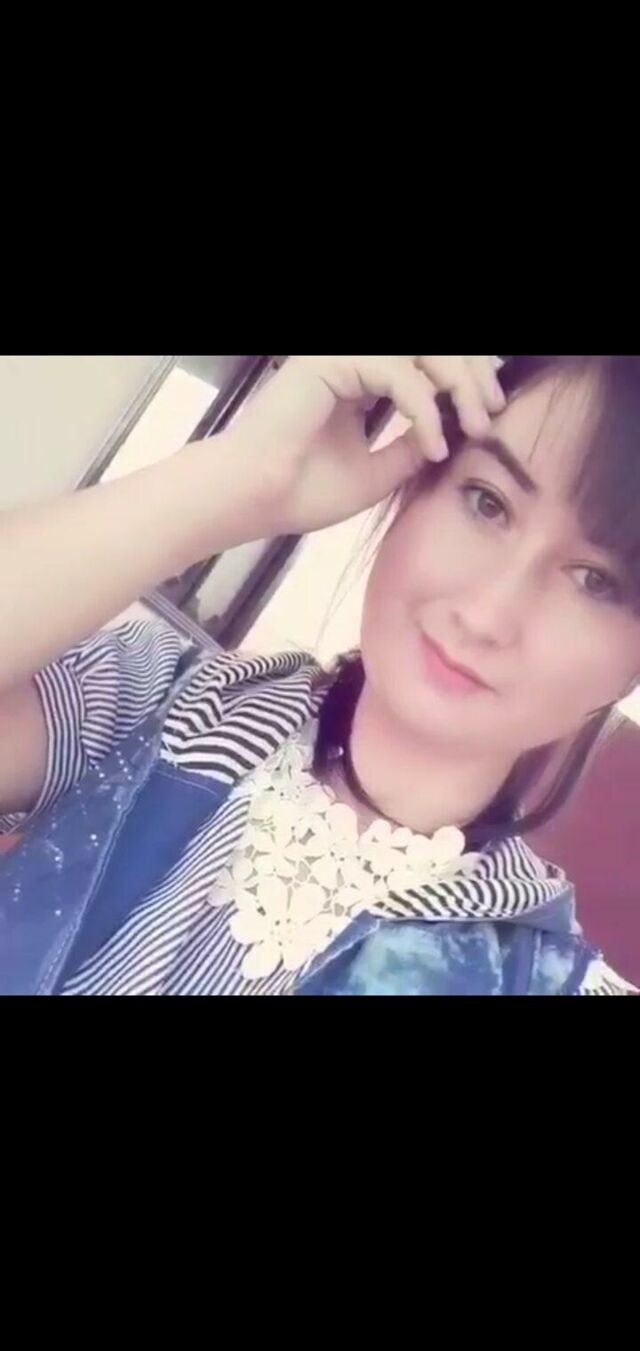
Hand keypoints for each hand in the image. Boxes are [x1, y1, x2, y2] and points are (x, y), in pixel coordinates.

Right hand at [229, 355, 505, 534]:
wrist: (255, 501)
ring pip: (421, 349)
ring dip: (459, 384)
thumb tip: (456, 431)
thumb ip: (413, 444)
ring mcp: (340, 355)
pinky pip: (399, 373)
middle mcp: (351, 358)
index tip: (490, 407)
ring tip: (477, 425)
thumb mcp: (379, 471)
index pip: (424, 359)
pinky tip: (434, 444)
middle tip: (491, 413)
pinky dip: (425, 408)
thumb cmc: (303, 491)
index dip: (465, 373)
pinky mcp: (331, 360)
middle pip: (430, 346)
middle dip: (471, 373)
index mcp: (359, 377)